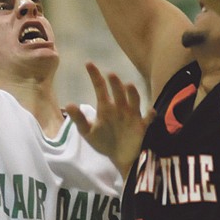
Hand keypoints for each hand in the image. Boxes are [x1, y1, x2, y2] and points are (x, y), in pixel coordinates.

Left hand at [65, 62, 155, 176]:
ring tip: (128, 86)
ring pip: (133, 100)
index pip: (100, 88)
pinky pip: (148, 118)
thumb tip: (69, 104)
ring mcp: (131, 115)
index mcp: (105, 107)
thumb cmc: (104, 141)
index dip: (95, 76)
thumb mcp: (88, 132)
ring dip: (131, 93)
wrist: (120, 157)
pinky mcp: (142, 125)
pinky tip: (149, 112)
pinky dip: (149, 114)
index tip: (88, 63)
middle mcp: (119, 107)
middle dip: (115, 83)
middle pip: (118, 92)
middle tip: (110, 75)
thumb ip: (79, 119)